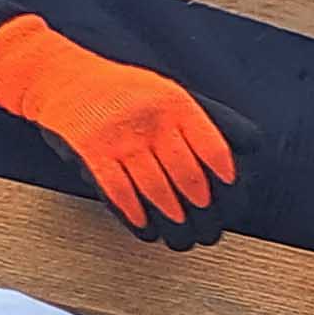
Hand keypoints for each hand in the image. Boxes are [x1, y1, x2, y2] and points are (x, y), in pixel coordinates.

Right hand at [0, 15, 236, 242]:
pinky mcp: (90, 151)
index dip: (227, 181)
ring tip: (183, 238)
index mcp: (176, 103)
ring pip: (157, 190)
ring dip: (174, 222)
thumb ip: (204, 119)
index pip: (214, 149)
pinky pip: (118, 192)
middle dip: (204, 212)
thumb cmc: (123, 89)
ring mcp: (119, 134)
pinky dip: (135, 217)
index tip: (232, 198)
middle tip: (210, 231)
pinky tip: (146, 230)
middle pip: (189, 177)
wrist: (61, 76)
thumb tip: (252, 147)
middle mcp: (150, 118)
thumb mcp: (168, 91)